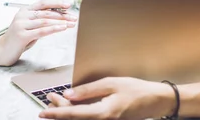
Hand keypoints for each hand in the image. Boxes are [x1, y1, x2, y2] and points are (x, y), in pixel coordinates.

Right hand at [0, 0, 76, 65]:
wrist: (0, 51)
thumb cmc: (17, 40)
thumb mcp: (29, 27)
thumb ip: (39, 21)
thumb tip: (59, 18)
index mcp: (24, 11)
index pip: (43, 3)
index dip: (56, 3)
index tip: (68, 5)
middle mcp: (22, 15)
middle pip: (46, 12)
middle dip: (62, 15)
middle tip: (74, 17)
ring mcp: (21, 24)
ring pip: (45, 21)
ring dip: (61, 22)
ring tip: (71, 23)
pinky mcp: (22, 35)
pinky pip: (41, 31)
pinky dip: (54, 29)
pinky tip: (62, 28)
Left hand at [39, 77, 175, 119]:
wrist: (156, 101)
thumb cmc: (137, 90)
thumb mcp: (112, 84)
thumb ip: (89, 90)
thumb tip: (68, 94)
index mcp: (103, 114)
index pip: (73, 115)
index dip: (56, 113)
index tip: (43, 112)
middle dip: (59, 111)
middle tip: (49, 98)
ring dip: (67, 113)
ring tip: (56, 100)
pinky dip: (77, 114)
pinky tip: (73, 105)